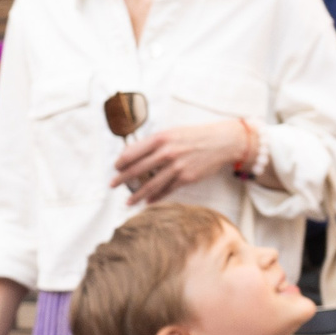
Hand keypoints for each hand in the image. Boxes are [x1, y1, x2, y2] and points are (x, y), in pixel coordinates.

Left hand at [112, 120, 249, 203]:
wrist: (222, 142)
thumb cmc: (194, 136)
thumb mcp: (172, 133)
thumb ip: (154, 143)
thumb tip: (133, 154)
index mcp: (160, 138)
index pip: (132, 152)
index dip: (121, 162)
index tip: (116, 167)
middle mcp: (167, 152)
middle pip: (137, 170)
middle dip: (122, 179)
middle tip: (113, 184)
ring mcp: (177, 167)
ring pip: (150, 185)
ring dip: (137, 195)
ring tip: (128, 201)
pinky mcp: (186, 178)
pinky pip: (166, 190)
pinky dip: (156, 197)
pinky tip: (148, 202)